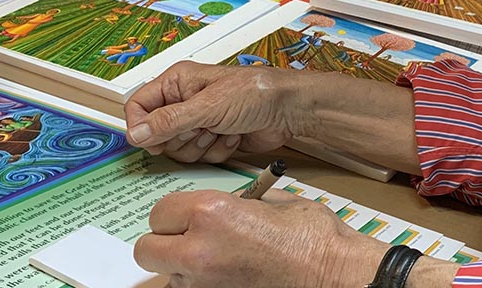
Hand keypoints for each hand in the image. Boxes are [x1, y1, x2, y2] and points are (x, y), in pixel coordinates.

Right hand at [124, 61, 300, 162]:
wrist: (287, 110)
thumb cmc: (255, 92)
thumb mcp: (208, 106)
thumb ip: (169, 121)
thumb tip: (137, 133)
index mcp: (177, 82)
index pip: (138, 106)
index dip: (142, 127)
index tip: (155, 141)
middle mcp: (184, 101)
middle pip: (158, 135)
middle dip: (182, 138)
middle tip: (202, 127)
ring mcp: (198, 121)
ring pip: (178, 150)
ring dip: (202, 145)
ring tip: (221, 129)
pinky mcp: (212, 138)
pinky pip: (199, 157)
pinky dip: (217, 150)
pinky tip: (233, 135)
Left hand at [134, 189, 388, 287]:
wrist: (334, 275)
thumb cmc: (311, 237)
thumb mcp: (269, 202)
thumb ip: (233, 204)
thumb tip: (217, 208)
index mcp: (211, 213)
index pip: (160, 212)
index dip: (174, 214)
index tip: (186, 217)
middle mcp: (199, 250)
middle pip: (148, 250)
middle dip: (165, 243)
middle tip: (187, 240)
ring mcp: (204, 285)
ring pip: (168, 277)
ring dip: (183, 269)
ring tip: (218, 262)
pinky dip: (201, 285)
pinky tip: (227, 278)